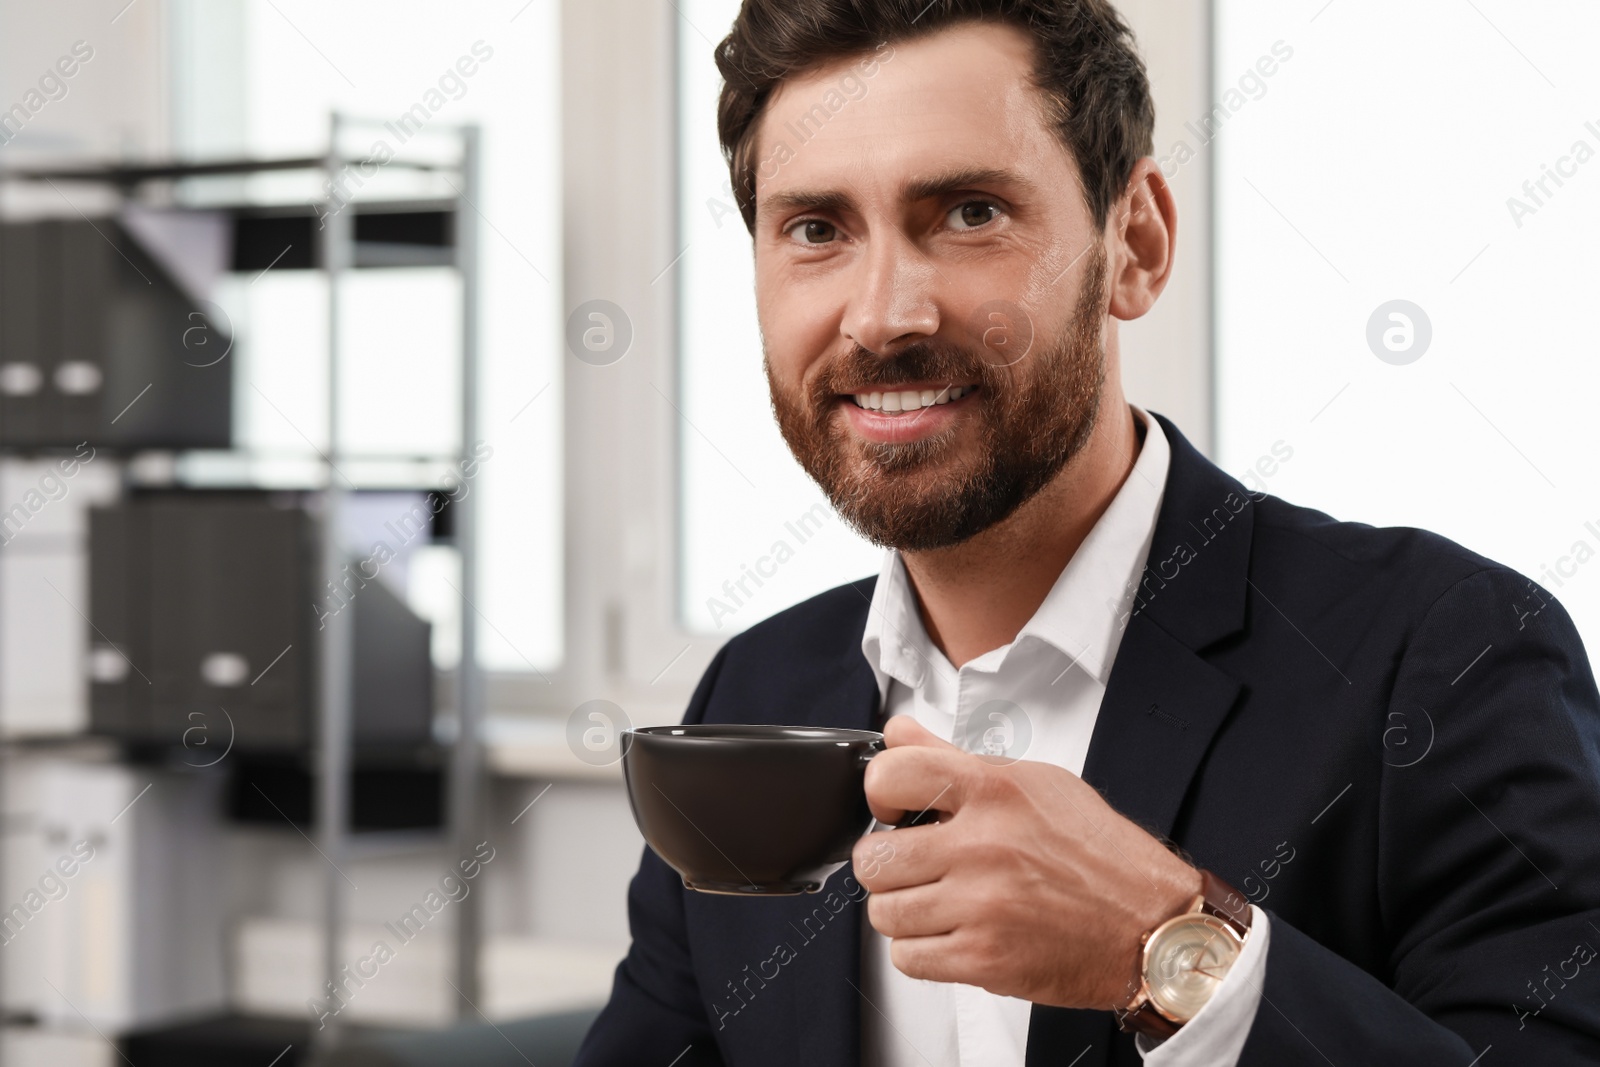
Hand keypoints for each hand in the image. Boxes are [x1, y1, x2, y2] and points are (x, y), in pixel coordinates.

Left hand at [851, 716, 1201, 1009]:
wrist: (1153, 926)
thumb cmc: (1101, 854)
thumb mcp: (1035, 782)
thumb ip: (955, 758)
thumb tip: (899, 733)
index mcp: (995, 791)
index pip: (890, 774)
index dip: (879, 793)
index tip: (892, 809)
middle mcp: (984, 846)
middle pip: (875, 857)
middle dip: (887, 863)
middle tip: (915, 866)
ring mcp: (981, 906)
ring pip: (884, 912)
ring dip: (903, 910)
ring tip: (938, 902)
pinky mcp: (983, 960)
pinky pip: (907, 959)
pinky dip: (921, 951)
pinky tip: (951, 934)